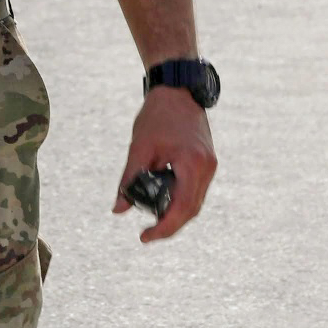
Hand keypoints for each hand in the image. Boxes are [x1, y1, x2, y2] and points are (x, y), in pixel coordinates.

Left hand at [113, 86, 215, 242]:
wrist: (177, 90)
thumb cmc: (157, 116)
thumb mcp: (139, 148)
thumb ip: (129, 180)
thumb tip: (118, 209)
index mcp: (192, 163)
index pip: (181, 208)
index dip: (164, 227)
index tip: (145, 237)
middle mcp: (206, 168)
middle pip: (191, 210)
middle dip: (169, 225)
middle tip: (147, 233)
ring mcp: (210, 165)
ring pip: (195, 202)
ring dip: (176, 214)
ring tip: (152, 220)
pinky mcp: (207, 162)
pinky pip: (196, 190)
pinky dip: (181, 200)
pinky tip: (164, 202)